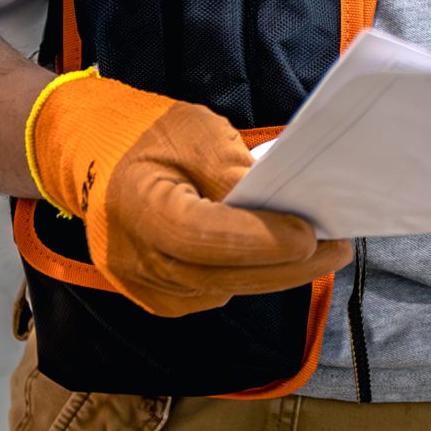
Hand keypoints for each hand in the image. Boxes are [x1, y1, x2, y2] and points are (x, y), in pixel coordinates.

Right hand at [27, 70, 349, 316]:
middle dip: (287, 265)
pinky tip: (274, 260)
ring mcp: (139, 285)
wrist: (92, 158)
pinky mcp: (153, 298)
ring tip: (319, 251)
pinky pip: (210, 295)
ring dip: (272, 275)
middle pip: (221, 275)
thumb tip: (281, 205)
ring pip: (222, 291)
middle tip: (339, 248)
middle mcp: (132, 258)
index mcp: (135, 206)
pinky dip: (244, 279)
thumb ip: (232, 171)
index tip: (309, 233)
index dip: (258, 239)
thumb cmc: (146, 135)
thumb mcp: (194, 132)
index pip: (202, 235)